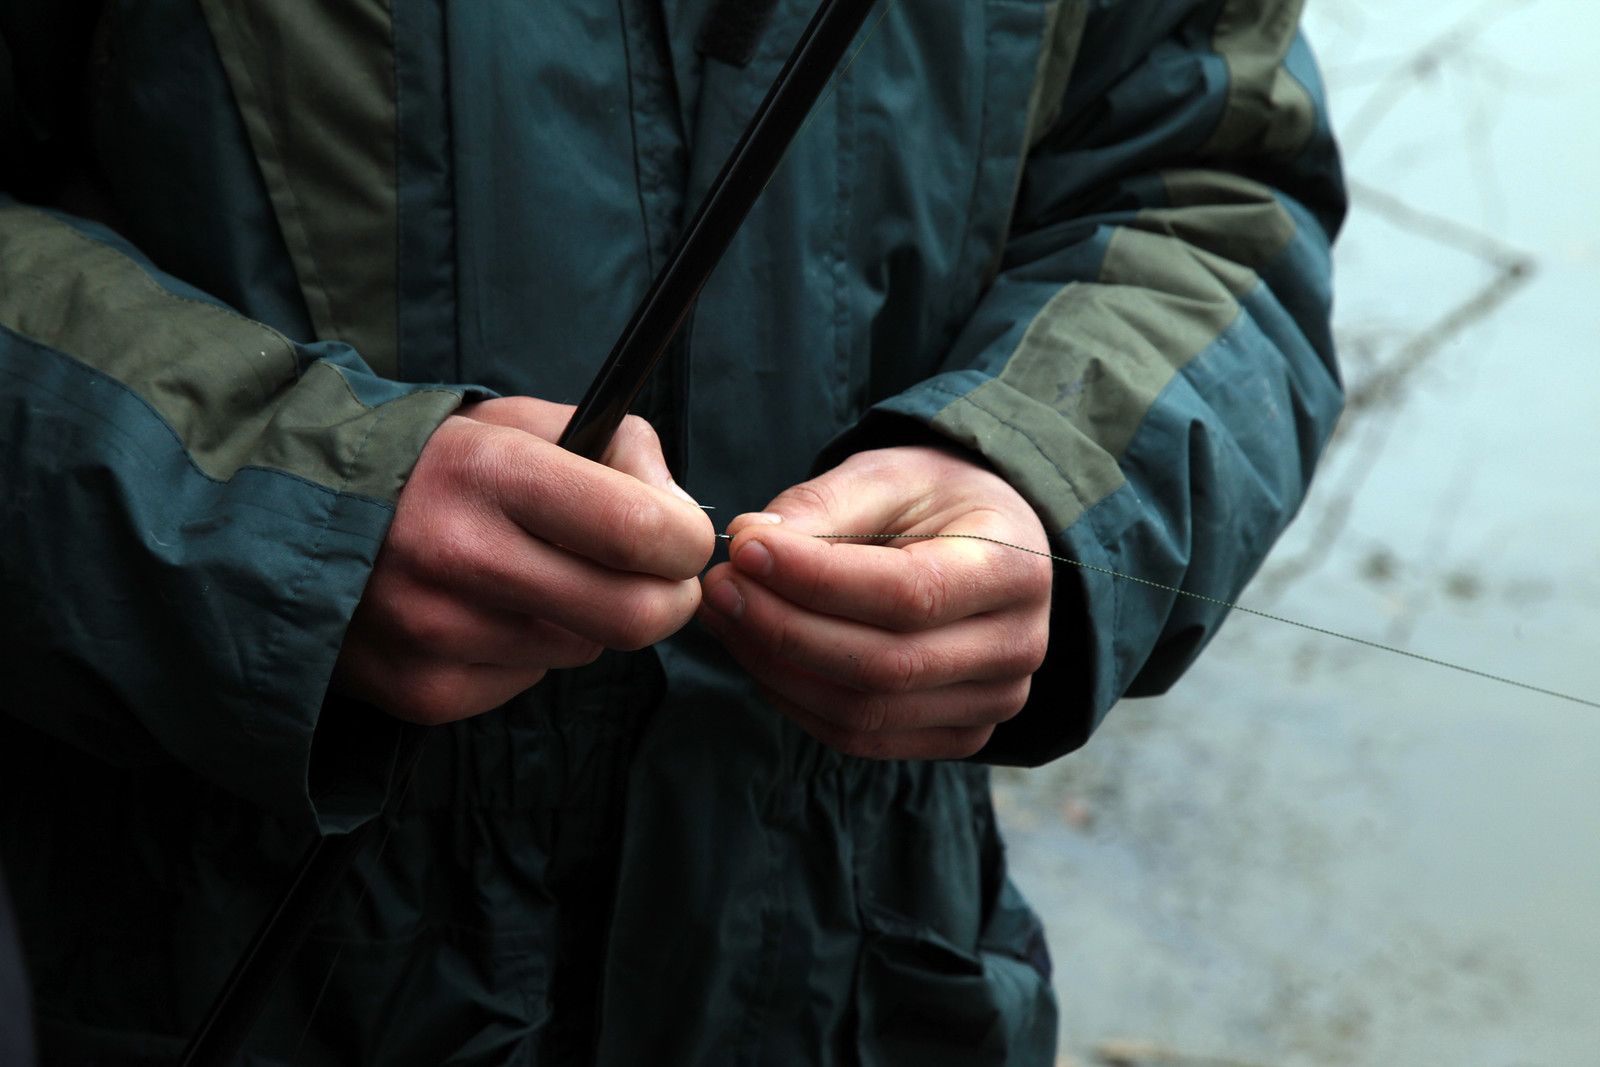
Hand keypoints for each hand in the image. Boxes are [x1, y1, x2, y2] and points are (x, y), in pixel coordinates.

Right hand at [334, 398, 715, 723]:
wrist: (296, 519)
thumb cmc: (438, 465)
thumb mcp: (520, 421)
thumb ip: (619, 448)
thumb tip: (684, 517)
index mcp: (491, 473)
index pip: (639, 530)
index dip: (686, 541)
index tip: (684, 538)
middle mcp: (460, 556)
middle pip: (633, 616)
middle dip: (668, 599)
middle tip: (658, 579)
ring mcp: (436, 633)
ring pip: (585, 650)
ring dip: (586, 619)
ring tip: (533, 576)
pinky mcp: (422, 691)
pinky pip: (528, 680)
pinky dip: (529, 651)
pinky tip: (483, 612)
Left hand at [697, 445, 1052, 759]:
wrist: (986, 543)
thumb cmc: (937, 501)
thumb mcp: (891, 474)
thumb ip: (825, 504)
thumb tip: (750, 540)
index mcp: (1015, 569)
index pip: (909, 594)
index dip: (818, 579)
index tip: (745, 549)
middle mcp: (1018, 647)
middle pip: (883, 664)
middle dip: (783, 627)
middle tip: (718, 587)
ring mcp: (992, 702)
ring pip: (864, 712)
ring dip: (776, 668)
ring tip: (726, 615)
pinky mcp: (957, 734)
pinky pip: (861, 737)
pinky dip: (796, 700)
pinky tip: (759, 653)